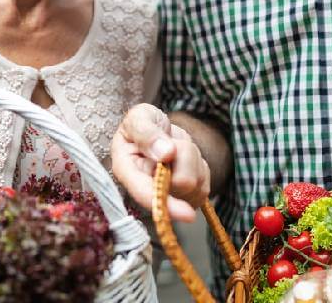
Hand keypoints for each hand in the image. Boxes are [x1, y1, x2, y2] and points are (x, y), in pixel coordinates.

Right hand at [111, 104, 210, 221]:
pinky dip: (199, 169)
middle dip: (185, 156)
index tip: (187, 214)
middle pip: (182, 182)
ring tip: (176, 149)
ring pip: (196, 183)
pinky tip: (184, 161)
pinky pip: (204, 187)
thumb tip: (166, 153)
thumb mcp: (139, 117)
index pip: (145, 193)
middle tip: (172, 142)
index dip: (166, 204)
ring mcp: (165, 196)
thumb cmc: (144, 122)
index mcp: (126, 170)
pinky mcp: (183, 198)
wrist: (157, 129)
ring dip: (193, 160)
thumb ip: (146, 132)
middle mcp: (143, 189)